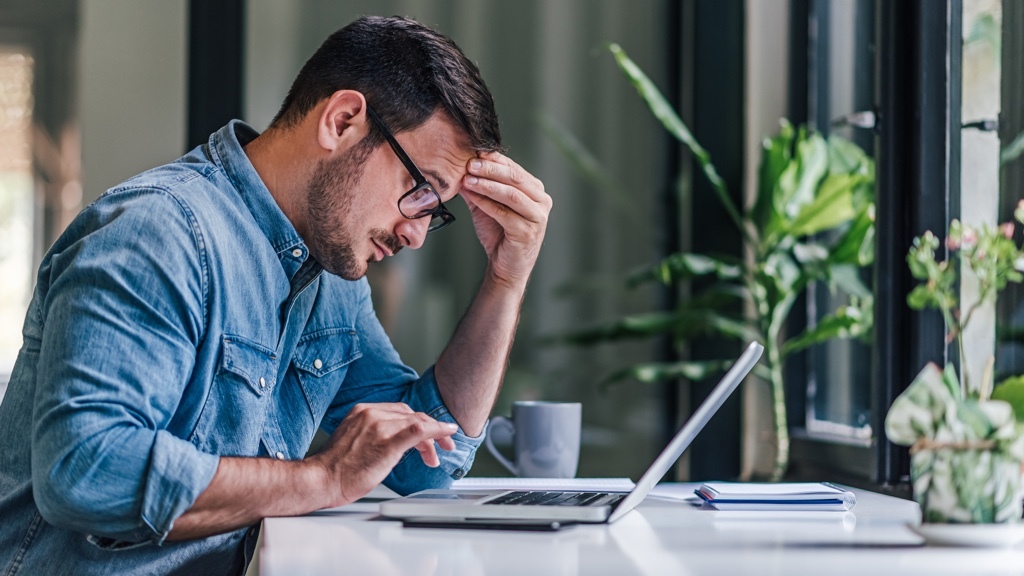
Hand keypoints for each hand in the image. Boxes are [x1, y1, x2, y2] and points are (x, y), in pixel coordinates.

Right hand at [309, 402, 457, 506]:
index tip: (428, 433)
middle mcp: (371, 414)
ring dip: (434, 435)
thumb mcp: (354, 440)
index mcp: (362, 411)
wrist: (321, 480)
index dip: (417, 421)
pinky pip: (418, 430)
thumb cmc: (335, 468)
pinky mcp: (387, 443)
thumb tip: (394, 441)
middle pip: (410, 414)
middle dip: (430, 428)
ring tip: (441, 450)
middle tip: (441, 444)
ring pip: (417, 422)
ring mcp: (380, 427)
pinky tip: (446, 434)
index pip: (399, 411)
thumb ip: (373, 434)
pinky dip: (436, 430)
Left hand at [461, 152, 551, 289]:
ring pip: (511, 194)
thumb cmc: (499, 234)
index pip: (514, 168)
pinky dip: (487, 203)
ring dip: (488, 185)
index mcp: (535, 190)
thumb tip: (460, 167)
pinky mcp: (528, 232)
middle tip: (470, 164)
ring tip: (468, 179)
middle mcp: (541, 201)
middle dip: (490, 169)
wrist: (506, 267)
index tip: (473, 153)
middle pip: (515, 178)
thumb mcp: (487, 206)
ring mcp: (537, 217)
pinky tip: (473, 197)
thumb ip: (477, 188)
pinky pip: (505, 214)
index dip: (493, 160)